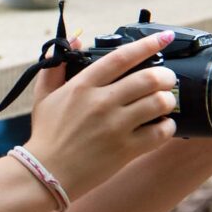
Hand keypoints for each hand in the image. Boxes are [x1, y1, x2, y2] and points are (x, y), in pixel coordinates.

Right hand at [27, 30, 177, 200]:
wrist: (46, 173)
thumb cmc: (46, 134)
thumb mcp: (43, 95)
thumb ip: (55, 65)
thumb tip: (74, 39)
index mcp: (82, 86)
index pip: (121, 57)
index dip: (148, 45)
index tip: (164, 38)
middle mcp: (101, 103)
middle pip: (148, 78)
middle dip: (165, 75)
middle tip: (167, 78)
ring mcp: (114, 127)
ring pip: (159, 103)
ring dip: (168, 100)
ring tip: (165, 101)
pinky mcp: (125, 149)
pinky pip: (160, 133)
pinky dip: (168, 126)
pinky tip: (163, 125)